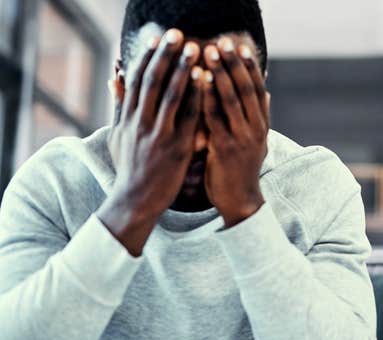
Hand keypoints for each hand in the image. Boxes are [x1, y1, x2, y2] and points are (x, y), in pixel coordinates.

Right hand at [98, 29, 202, 254]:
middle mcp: (140, 123)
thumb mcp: (119, 136)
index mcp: (127, 119)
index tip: (157, 40)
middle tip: (177, 35)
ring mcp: (158, 135)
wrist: (136, 201)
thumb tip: (115, 79)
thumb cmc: (130, 168)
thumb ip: (120, 107)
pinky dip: (197, 96)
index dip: (147, 58)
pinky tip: (206, 80)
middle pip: (152, 81)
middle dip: (165, 56)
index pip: (136, 81)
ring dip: (184, 69)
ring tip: (196, 50)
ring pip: (171, 95)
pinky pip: (189, 117)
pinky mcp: (176, 148)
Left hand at [202, 37, 269, 226]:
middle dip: (233, 64)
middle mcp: (256, 129)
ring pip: (232, 99)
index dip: (250, 68)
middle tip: (222, 43)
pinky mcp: (225, 148)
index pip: (258, 90)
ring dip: (219, 73)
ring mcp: (242, 138)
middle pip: (246, 89)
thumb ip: (258, 117)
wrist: (240, 201)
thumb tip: (266, 94)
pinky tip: (198, 80)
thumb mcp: (255, 142)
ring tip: (208, 53)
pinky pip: (215, 116)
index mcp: (262, 126)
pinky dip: (207, 96)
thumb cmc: (241, 171)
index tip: (241, 48)